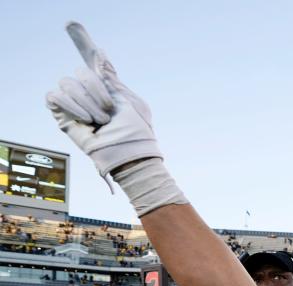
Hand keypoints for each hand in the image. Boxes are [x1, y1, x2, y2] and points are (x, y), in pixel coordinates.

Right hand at [46, 22, 160, 177]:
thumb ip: (112, 79)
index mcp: (107, 87)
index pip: (92, 60)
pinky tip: (86, 119)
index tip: (72, 24)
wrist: (129, 152)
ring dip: (87, 102)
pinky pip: (54, 96)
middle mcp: (89, 93)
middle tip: (109, 111)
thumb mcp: (130, 100)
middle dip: (97, 90)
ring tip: (100, 120)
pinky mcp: (62, 115)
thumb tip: (99, 55)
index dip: (82, 42)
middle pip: (81, 72)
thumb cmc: (137, 132)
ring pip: (68, 83)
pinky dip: (71, 105)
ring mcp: (75, 104)